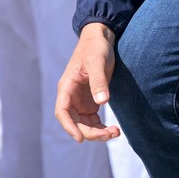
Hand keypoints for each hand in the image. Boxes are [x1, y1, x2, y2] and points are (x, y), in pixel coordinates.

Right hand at [54, 22, 122, 142]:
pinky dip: (102, 128)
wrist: (101, 39)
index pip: (62, 112)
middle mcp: (70, 96)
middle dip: (90, 133)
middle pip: (75, 122)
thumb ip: (99, 82)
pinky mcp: (90, 102)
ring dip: (97, 133)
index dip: (69, 127)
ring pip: (84, 125)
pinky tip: (114, 130)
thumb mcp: (97, 62)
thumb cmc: (95, 48)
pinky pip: (93, 121)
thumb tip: (102, 102)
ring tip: (115, 132)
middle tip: (110, 134)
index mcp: (67, 87)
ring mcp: (80, 101)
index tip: (80, 138)